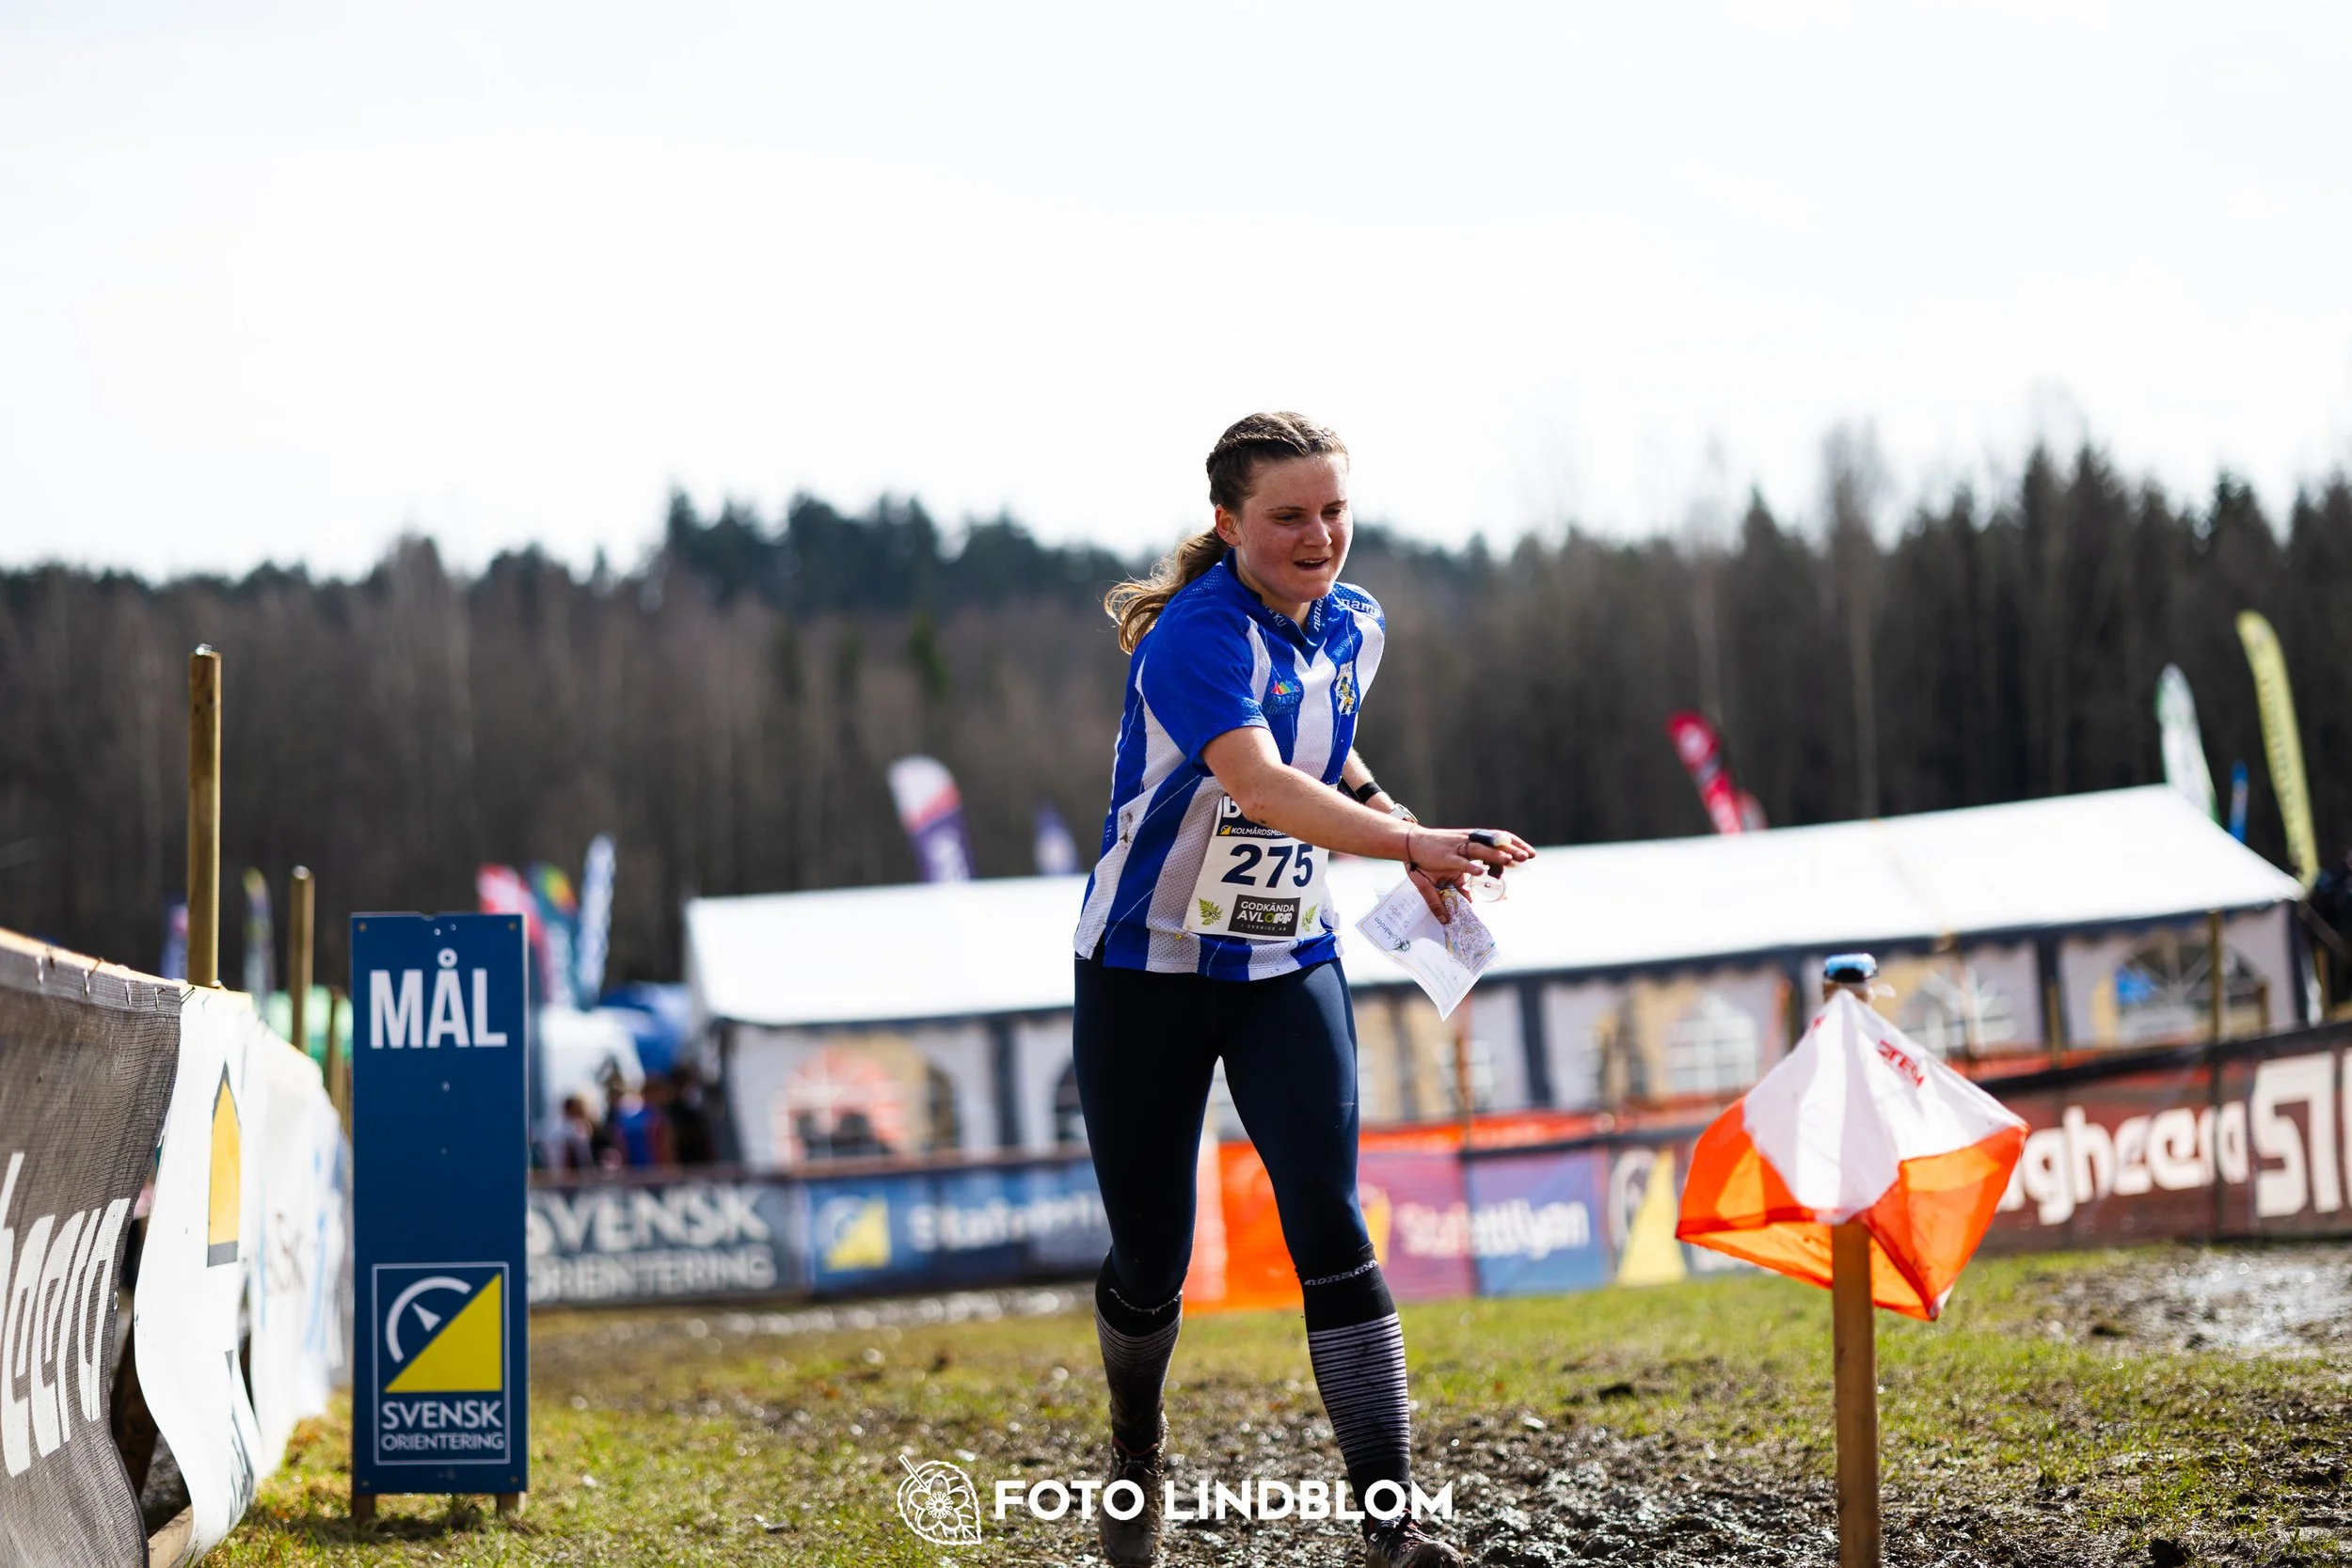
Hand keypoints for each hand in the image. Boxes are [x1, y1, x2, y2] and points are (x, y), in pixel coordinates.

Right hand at [1400, 827, 1536, 921]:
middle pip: (1493, 843)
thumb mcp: (1450, 872)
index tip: (1529, 854)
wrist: (1410, 843)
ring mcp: (1456, 848)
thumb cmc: (1430, 857)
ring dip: (1495, 855)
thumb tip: (1470, 902)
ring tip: (1511, 859)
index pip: (1498, 840)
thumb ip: (1461, 887)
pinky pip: (1460, 862)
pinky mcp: (1445, 857)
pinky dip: (1470, 867)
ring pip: (1479, 850)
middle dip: (1512, 849)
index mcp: (1472, 842)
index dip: (1514, 845)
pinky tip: (1481, 872)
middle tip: (1528, 856)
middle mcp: (1467, 842)